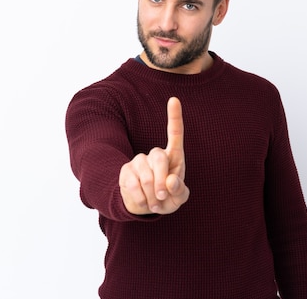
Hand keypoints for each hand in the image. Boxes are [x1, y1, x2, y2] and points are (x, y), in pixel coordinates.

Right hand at [119, 97, 188, 214]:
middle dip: (161, 180)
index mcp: (174, 157)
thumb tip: (170, 180)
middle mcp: (156, 154)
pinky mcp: (126, 170)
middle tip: (162, 196)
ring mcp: (139, 161)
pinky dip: (140, 198)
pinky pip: (132, 183)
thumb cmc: (167, 199)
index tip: (174, 99)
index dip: (174, 117)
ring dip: (151, 193)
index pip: (175, 133)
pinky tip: (144, 203)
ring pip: (145, 173)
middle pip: (159, 157)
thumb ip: (180, 191)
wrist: (145, 207)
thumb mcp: (179, 199)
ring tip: (154, 203)